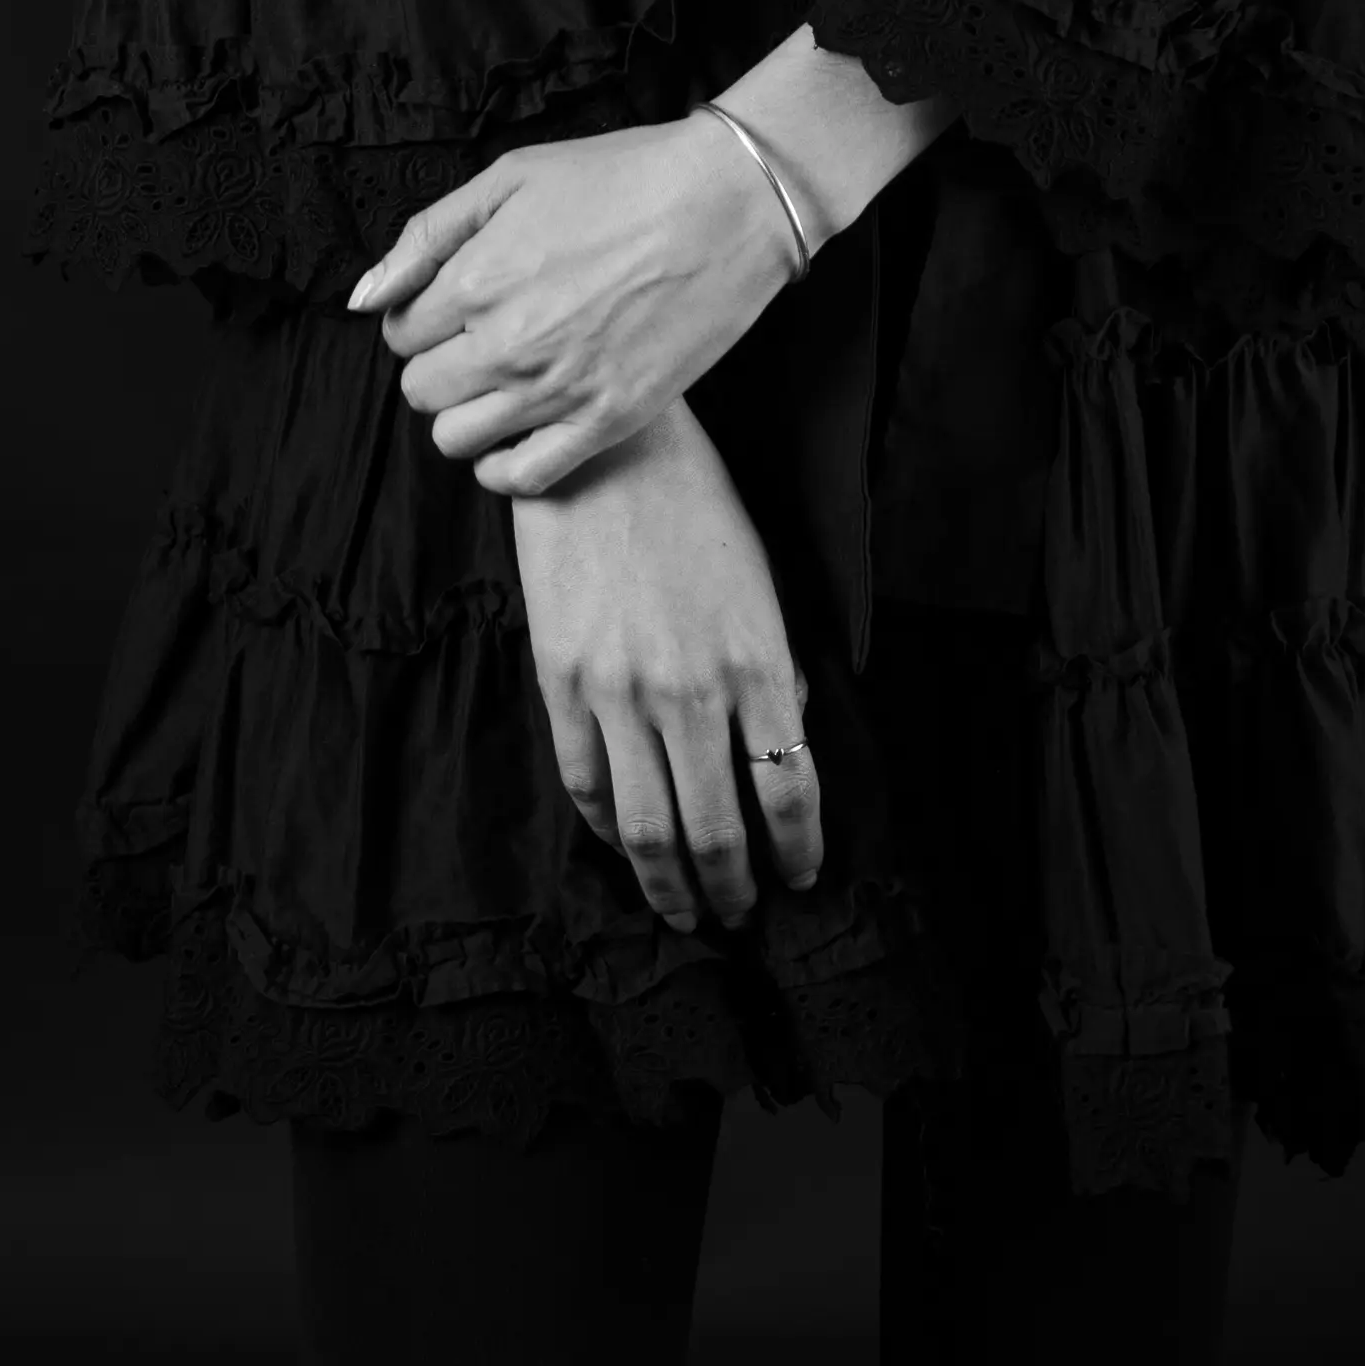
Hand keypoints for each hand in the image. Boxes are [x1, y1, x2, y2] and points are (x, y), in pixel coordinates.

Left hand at [349, 114, 802, 494]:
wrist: (727, 203)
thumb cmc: (623, 177)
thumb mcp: (512, 176)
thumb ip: (427, 236)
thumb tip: (365, 297)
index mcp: (476, 280)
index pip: (399, 334)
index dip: (422, 318)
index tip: (455, 306)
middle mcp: (505, 345)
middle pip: (421, 391)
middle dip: (438, 366)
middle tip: (480, 339)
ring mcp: (556, 390)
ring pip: (458, 440)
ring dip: (467, 414)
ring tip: (503, 381)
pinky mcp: (607, 421)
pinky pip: (522, 478)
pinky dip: (504, 467)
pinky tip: (520, 432)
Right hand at [510, 399, 822, 931]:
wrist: (603, 449)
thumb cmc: (696, 505)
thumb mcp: (762, 583)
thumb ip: (774, 669)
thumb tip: (780, 738)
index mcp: (755, 660)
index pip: (788, 789)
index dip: (799, 848)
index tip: (801, 877)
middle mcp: (689, 689)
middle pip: (715, 830)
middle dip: (733, 889)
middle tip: (740, 916)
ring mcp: (619, 691)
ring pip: (647, 828)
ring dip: (671, 885)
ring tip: (686, 911)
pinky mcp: (563, 681)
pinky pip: (586, 785)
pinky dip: (610, 832)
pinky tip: (628, 846)